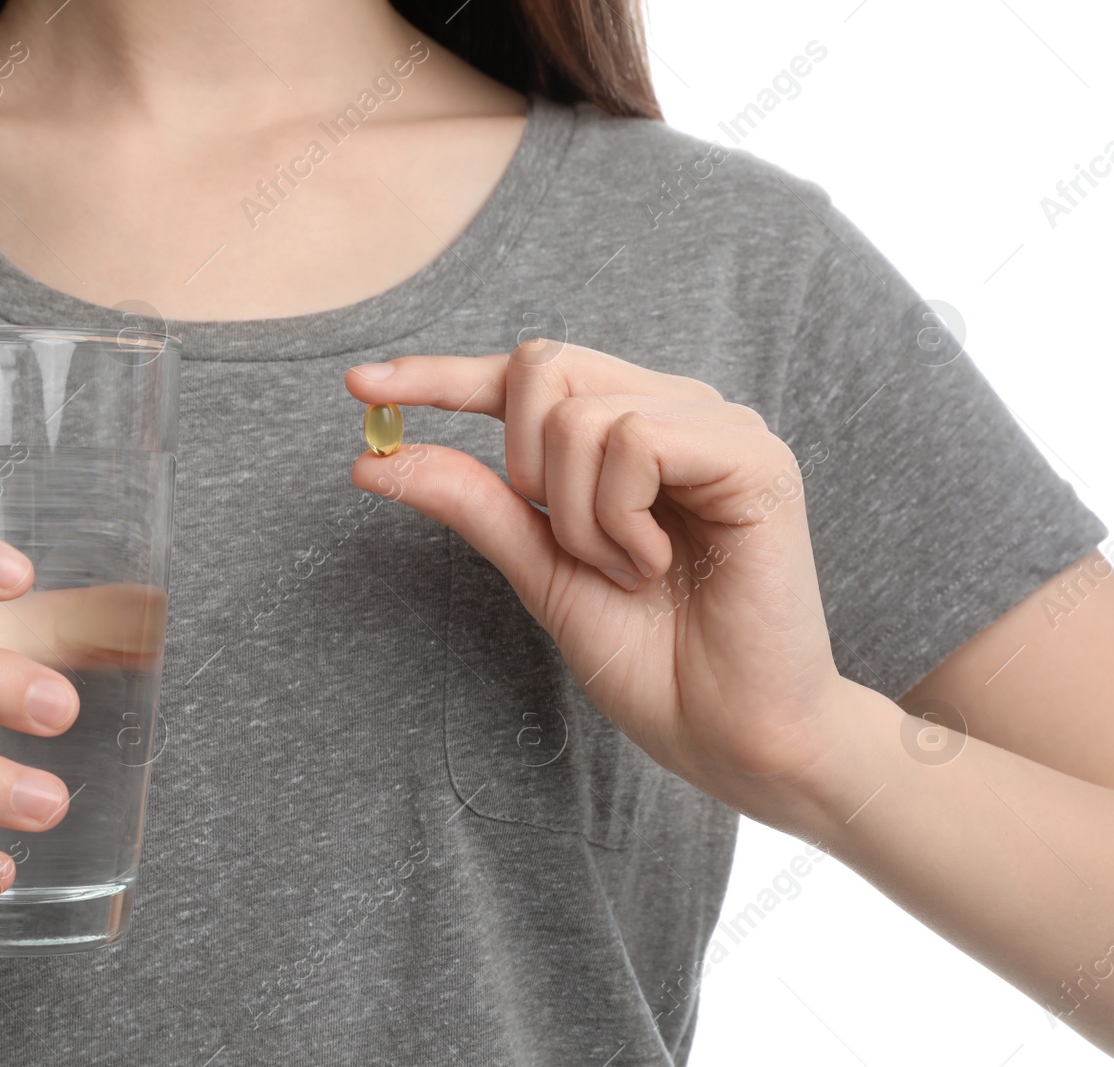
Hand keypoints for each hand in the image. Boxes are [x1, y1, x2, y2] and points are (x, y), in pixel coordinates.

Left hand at [345, 340, 850, 827]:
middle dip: (521, 466)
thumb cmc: (652, 661)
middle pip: (543, 365)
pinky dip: (618, 517)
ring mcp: (719, 429)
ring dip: (576, 517)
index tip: (359, 386)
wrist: (729, 735)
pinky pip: (636, 439)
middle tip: (572, 548)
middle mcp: (675, 412)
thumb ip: (474, 505)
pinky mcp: (755, 458)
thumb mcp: (541, 571)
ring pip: (579, 413)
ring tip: (629, 573)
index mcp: (630, 434)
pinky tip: (656, 567)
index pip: (524, 376)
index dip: (441, 376)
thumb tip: (375, 456)